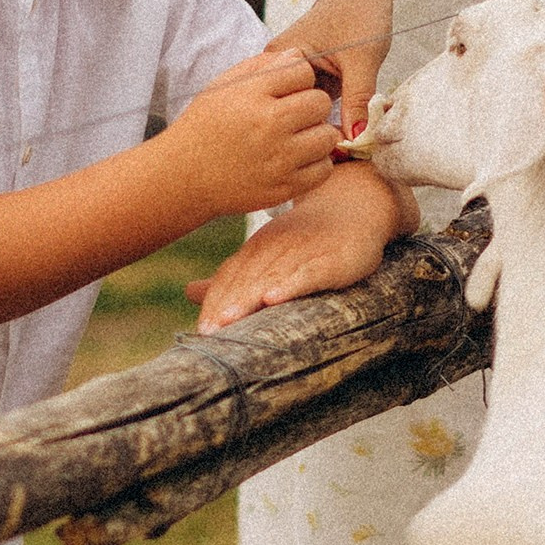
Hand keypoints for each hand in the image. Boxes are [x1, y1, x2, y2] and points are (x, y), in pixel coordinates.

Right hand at [159, 48, 337, 222]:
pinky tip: (297, 159)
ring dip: (317, 134)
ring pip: (328, 135)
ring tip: (298, 137)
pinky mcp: (284, 187)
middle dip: (311, 105)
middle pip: (321, 102)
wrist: (183, 177)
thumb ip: (260, 66)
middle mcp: (268, 125)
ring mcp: (278, 159)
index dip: (298, 78)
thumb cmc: (203, 128)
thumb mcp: (222, 86)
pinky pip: (324, 168)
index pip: (302, 70)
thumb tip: (297, 55)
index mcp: (251, 95)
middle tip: (296, 115)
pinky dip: (315, 163)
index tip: (288, 89)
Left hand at [193, 161, 417, 324]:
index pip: (229, 279)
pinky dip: (290, 285)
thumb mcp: (266, 256)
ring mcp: (301, 255)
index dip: (215, 304)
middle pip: (245, 282)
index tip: (201, 332)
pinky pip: (307, 274)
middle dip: (225, 307)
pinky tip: (273, 298)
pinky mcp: (330, 262)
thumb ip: (231, 278)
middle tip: (208, 333)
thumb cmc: (307, 240)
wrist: (355, 210)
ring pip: (270, 279)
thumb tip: (189, 292)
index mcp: (255, 252)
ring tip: (228, 320)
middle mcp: (274, 251)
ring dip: (248, 299)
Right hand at [265, 0, 393, 137]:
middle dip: (319, 126)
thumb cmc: (359, 10)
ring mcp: (294, 73)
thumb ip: (357, 100)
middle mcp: (278, 69)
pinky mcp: (309, 74)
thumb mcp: (361, 60)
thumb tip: (355, 139)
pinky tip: (346, 117)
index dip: (310, 130)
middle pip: (295, 113)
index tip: (335, 148)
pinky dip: (333, 109)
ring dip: (326, 118)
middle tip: (346, 145)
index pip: (286, 110)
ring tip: (346, 134)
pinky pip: (318, 101)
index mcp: (279, 61)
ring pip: (309, 110)